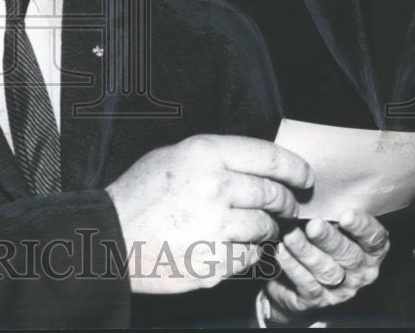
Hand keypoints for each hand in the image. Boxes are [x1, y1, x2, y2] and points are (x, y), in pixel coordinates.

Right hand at [105, 135, 311, 293]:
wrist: (110, 237)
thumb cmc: (139, 194)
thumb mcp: (171, 156)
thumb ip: (213, 157)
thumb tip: (256, 164)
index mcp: (203, 154)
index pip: (269, 156)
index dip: (295, 168)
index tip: (304, 177)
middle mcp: (213, 187)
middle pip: (273, 194)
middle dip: (285, 201)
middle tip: (285, 205)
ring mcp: (215, 226)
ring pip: (265, 227)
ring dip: (267, 228)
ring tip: (258, 227)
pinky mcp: (213, 261)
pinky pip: (249, 257)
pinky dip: (248, 253)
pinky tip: (233, 246)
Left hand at [265, 211, 389, 319]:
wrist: (297, 275)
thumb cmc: (317, 237)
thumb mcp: (329, 220)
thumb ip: (330, 208)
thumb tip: (315, 180)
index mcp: (370, 249)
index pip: (374, 239)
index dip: (362, 228)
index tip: (345, 215)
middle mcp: (360, 270)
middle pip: (349, 255)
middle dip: (330, 240)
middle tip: (313, 225)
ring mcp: (341, 288)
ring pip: (327, 271)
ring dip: (307, 252)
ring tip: (290, 236)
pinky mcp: (318, 299)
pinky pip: (307, 285)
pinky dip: (293, 268)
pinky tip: (281, 252)